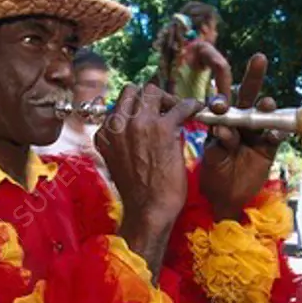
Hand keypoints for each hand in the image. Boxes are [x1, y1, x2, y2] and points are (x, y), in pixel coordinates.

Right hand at [95, 84, 201, 275]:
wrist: (149, 211)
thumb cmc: (138, 192)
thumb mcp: (118, 161)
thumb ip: (122, 140)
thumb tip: (137, 126)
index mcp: (105, 133)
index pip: (119, 104)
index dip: (137, 106)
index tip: (151, 113)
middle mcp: (118, 125)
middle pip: (133, 91)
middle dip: (149, 97)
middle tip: (165, 110)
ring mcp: (140, 124)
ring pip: (153, 91)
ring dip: (166, 98)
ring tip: (178, 111)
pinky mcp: (163, 128)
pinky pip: (180, 105)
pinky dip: (190, 105)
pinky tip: (196, 110)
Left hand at [200, 54, 284, 220]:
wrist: (226, 198)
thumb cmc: (213, 173)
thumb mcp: (211, 158)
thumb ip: (218, 143)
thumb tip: (224, 129)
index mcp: (221, 118)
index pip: (221, 94)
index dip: (219, 86)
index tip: (218, 96)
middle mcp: (240, 120)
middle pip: (248, 94)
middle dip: (253, 76)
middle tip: (259, 59)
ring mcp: (256, 132)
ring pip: (264, 113)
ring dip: (265, 107)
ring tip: (266, 104)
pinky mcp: (269, 146)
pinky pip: (275, 135)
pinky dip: (276, 133)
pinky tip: (275, 132)